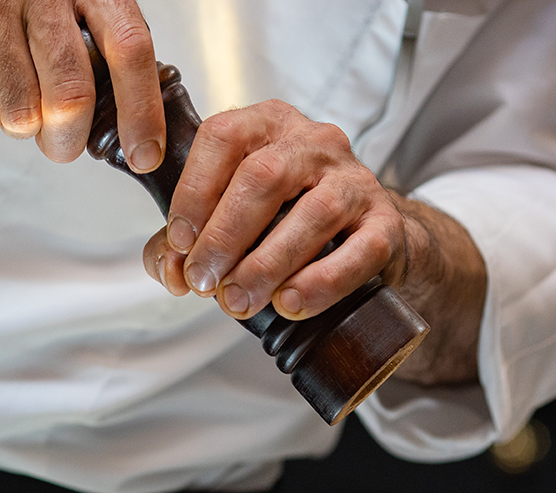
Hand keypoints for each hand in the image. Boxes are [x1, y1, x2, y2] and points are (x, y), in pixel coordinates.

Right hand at [0, 0, 165, 168]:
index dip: (142, 110)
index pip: (129, 48)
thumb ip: (97, 40)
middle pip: (72, 95)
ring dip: (19, 125)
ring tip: (9, 94)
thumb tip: (130, 115)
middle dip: (68, 141)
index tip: (144, 154)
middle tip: (61, 145)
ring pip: (23, 113)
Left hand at [141, 100, 485, 385]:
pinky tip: (290, 302)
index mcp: (266, 126)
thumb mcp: (225, 221)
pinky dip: (321, 281)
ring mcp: (355, 180)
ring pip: (313, 215)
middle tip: (204, 283)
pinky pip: (360, 250)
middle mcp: (314, 142)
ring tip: (238, 302)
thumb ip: (184, 243)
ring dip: (266, 264)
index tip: (179, 242)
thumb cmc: (279, 224)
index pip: (222, 137)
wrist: (357, 242)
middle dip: (225, 236)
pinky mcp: (386, 224)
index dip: (193, 192)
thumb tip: (170, 270)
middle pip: (264, 177)